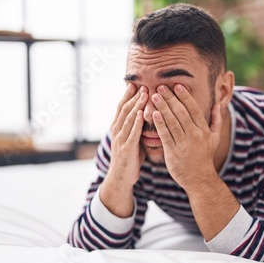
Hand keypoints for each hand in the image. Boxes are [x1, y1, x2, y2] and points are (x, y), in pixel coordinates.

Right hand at [101, 83, 147, 216]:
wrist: (121, 178)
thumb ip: (137, 127)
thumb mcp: (132, 139)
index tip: (136, 83)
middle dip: (133, 96)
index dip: (128, 95)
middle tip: (142, 84)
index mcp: (118, 127)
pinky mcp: (126, 148)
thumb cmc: (130, 158)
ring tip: (144, 94)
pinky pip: (132, 133)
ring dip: (136, 105)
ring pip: (128, 118)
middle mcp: (117, 131)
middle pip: (124, 109)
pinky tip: (140, 114)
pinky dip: (136, 122)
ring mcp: (121, 139)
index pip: (122, 107)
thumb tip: (146, 115)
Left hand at [151, 84, 221, 189]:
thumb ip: (216, 120)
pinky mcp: (173, 152)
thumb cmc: (205, 157)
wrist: (199, 178)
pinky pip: (165, 135)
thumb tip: (217, 104)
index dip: (185, 96)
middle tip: (161, 86)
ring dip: (162, 107)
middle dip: (170, 98)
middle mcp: (195, 135)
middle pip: (181, 112)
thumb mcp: (215, 138)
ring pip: (172, 121)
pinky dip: (159, 124)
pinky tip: (153, 114)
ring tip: (154, 96)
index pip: (193, 109)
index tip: (176, 85)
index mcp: (204, 130)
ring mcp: (184, 143)